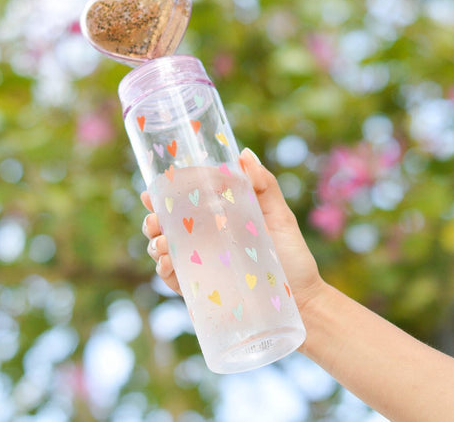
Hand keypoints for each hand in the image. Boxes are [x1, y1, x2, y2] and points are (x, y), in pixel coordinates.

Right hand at [141, 148, 324, 311]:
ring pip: (163, 250)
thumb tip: (243, 154)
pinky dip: (165, 270)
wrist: (302, 299)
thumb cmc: (291, 254)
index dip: (163, 195)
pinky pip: (173, 278)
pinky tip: (169, 263)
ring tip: (163, 243)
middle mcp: (203, 240)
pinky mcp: (200, 289)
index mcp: (217, 218)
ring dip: (155, 244)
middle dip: (152, 220)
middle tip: (155, 219)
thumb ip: (264, 185)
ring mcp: (200, 264)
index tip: (152, 190)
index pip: (183, 203)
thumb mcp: (279, 215)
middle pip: (165, 226)